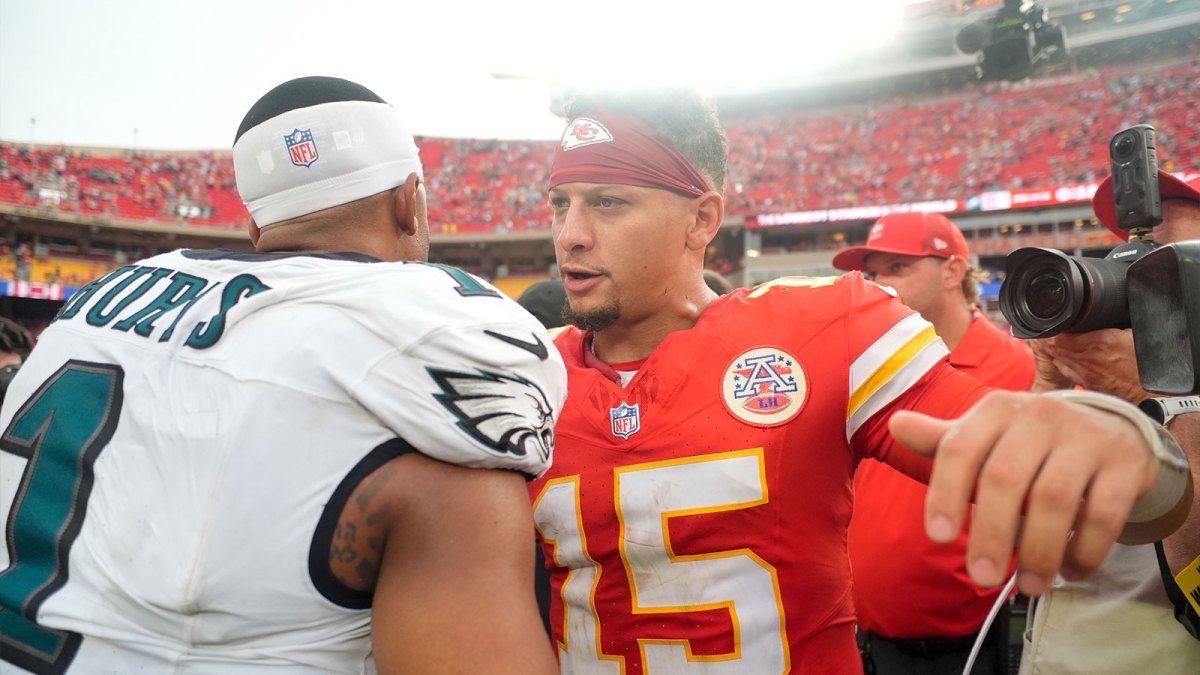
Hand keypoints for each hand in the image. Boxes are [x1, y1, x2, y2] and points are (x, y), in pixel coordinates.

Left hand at [889, 390, 1158, 596]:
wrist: (1110, 430)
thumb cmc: (1030, 443)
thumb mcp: (986, 436)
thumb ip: (943, 441)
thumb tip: (896, 425)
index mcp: (995, 410)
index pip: (959, 449)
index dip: (945, 493)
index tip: (939, 537)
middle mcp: (1039, 415)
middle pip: (1004, 480)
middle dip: (992, 536)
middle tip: (984, 579)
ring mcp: (1085, 436)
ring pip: (1054, 500)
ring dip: (1039, 552)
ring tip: (1030, 586)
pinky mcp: (1124, 462)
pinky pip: (1102, 514)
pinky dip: (1085, 550)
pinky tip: (1071, 571)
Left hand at [1035, 329, 1149, 403]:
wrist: (1153, 395)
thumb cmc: (1148, 366)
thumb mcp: (1136, 335)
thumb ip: (1116, 324)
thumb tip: (1108, 314)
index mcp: (1099, 343)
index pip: (1062, 336)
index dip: (1055, 329)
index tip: (1054, 324)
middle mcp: (1088, 359)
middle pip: (1056, 347)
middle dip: (1050, 339)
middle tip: (1047, 332)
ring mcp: (1086, 374)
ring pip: (1059, 360)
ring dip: (1055, 351)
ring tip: (1051, 343)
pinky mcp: (1088, 385)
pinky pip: (1068, 372)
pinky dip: (1063, 364)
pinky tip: (1063, 359)